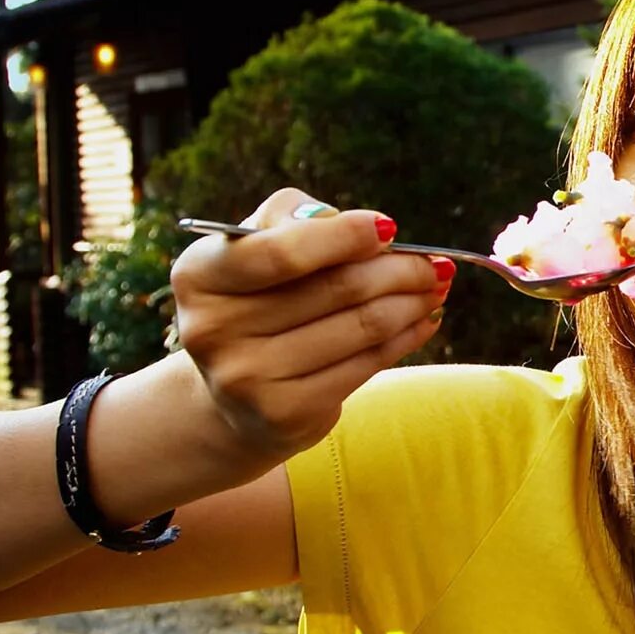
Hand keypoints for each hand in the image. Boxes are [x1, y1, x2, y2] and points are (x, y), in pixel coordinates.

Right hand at [169, 187, 448, 470]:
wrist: (234, 395)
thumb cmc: (259, 300)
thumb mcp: (258, 248)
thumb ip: (298, 219)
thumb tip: (373, 230)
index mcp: (199, 276)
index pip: (282, 252)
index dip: (344, 236)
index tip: (390, 228)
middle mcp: (213, 329)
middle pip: (336, 288)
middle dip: (398, 270)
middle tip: (434, 263)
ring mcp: (247, 378)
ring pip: (361, 327)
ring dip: (411, 303)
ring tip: (434, 288)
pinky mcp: (284, 414)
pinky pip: (366, 364)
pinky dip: (405, 338)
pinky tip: (422, 321)